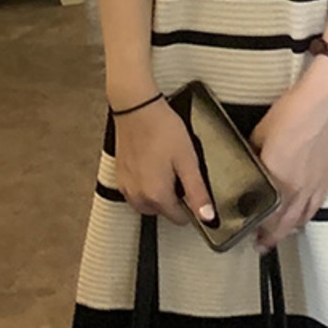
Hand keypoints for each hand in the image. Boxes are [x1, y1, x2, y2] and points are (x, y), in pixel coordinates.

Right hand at [113, 99, 215, 226]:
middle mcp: (137, 197)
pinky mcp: (120, 176)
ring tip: (167, 166)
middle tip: (180, 171)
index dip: (191, 204)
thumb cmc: (162, 129)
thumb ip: (197, 191)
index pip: (180, 219)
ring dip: (159, 192)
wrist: (137, 108)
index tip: (193, 187)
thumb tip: (207, 216)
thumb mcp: (187, 160)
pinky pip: (136, 191)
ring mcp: (126, 187)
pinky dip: (146, 184)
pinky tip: (153, 163)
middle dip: (174, 197)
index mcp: (156, 196)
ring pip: (148, 203)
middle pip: (163, 211)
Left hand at [251, 57, 327, 251]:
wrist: (323, 102)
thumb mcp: (260, 133)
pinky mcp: (324, 179)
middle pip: (281, 223)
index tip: (242, 231)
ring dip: (286, 231)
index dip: (251, 225)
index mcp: (275, 178)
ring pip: (298, 220)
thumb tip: (245, 165)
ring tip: (276, 237)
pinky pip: (314, 208)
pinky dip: (305, 218)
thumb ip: (252, 155)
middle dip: (268, 236)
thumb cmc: (294, 113)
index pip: (261, 213)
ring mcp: (312, 185)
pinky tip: (300, 218)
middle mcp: (295, 188)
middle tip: (258, 244)